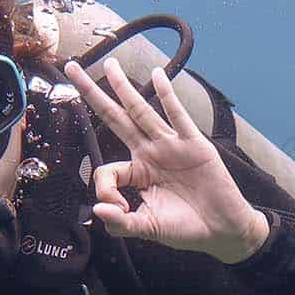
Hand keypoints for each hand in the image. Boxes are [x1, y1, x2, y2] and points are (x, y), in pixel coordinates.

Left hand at [66, 58, 269, 262]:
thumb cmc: (186, 227)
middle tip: (73, 70)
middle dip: (93, 94)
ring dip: (123, 88)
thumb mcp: (148, 228)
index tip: (116, 208)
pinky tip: (157, 76)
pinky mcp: (194, 144)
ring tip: (108, 65)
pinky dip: (168, 96)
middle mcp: (150, 152)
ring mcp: (171, 145)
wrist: (222, 229)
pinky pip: (177, 117)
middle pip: (115, 118)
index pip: (107, 169)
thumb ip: (121, 223)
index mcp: (138, 172)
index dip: (105, 188)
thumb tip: (97, 212)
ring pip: (141, 111)